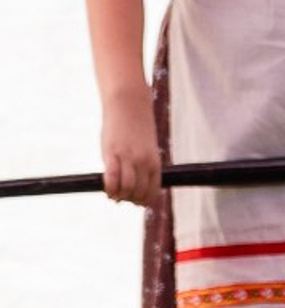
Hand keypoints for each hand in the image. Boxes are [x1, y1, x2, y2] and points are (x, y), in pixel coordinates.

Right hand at [99, 86, 162, 206]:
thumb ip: (142, 165)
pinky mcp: (112, 153)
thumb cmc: (136, 126)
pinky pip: (112, 178)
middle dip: (130, 199)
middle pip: (138, 192)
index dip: (144, 200)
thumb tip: (132, 182)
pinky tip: (107, 189)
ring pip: (126, 189)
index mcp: (154, 162)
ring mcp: (128, 158)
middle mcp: (143, 162)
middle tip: (121, 198)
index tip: (136, 201)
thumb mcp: (145, 148)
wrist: (129, 105)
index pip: (152, 190)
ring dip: (118, 196)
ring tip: (113, 194)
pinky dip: (109, 188)